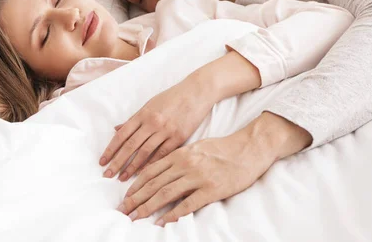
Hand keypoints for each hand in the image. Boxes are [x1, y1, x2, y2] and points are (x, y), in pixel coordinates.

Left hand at [100, 71, 217, 181]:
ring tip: (123, 178)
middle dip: (117, 162)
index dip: (110, 149)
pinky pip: (163, 153)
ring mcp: (166, 130)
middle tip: (108, 175)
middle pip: (130, 145)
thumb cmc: (171, 98)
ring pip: (145, 152)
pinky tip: (144, 174)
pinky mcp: (179, 137)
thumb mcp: (150, 104)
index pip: (122, 135)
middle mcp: (152, 122)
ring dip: (132, 167)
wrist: (196, 92)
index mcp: (142, 114)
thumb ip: (134, 119)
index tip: (102, 161)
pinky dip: (152, 164)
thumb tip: (116, 130)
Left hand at [116, 112, 311, 225]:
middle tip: (123, 210)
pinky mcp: (211, 190)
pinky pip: (188, 204)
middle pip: (154, 184)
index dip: (135, 184)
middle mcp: (184, 165)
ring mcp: (197, 177)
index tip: (125, 196)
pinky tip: (162, 223)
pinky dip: (173, 215)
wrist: (249, 149)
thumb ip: (176, 156)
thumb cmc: (221, 149)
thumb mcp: (194, 147)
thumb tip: (159, 165)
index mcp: (179, 154)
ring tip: (135, 217)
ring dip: (148, 207)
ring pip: (166, 193)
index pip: (150, 170)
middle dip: (136, 198)